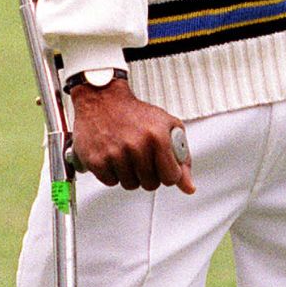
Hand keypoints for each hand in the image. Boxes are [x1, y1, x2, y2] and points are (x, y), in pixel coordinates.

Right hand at [69, 77, 194, 193]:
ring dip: (129, 174)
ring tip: (126, 155)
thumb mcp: (168, 128)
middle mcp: (136, 145)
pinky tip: (112, 156)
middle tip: (142, 157)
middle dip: (148, 175)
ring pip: (130, 185)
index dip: (168, 174)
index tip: (163, 166)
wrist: (103, 99)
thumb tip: (188, 187)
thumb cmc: (136, 113)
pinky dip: (112, 173)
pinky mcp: (96, 159)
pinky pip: (110, 182)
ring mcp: (115, 153)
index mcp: (157, 137)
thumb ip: (181, 158)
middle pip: (150, 184)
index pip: (170, 178)